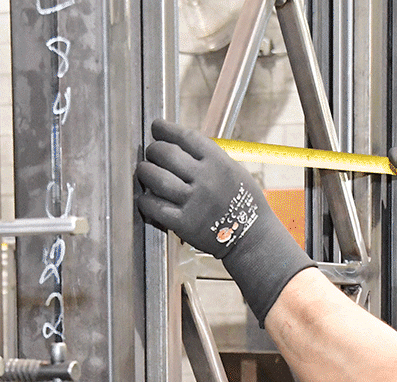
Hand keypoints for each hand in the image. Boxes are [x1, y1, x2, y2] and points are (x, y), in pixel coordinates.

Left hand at [136, 120, 313, 324]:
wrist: (252, 238)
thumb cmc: (242, 203)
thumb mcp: (233, 171)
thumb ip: (208, 157)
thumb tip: (177, 143)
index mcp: (219, 162)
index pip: (185, 137)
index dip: (165, 129)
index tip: (156, 127)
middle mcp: (205, 179)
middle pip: (165, 154)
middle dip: (154, 151)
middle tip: (153, 155)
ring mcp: (193, 202)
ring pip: (155, 177)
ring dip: (145, 171)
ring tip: (145, 172)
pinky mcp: (184, 224)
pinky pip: (154, 206)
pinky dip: (145, 200)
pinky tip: (146, 198)